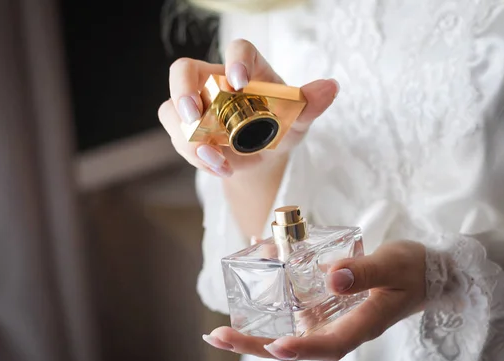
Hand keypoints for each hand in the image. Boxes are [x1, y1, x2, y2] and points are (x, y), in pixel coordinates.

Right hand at [158, 39, 339, 177]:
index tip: (239, 81)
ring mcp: (196, 105)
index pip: (237, 50)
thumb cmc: (281, 125)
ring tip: (218, 161)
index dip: (235, 61)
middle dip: (182, 92)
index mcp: (247, 68)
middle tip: (194, 117)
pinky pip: (179, 139)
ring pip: (173, 111)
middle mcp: (215, 81)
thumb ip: (310, 103)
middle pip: (183, 71)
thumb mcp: (299, 117)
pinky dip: (197, 157)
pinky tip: (221, 168)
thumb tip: (330, 87)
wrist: (266, 153)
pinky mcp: (186, 129)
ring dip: (190, 138)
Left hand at [202, 241, 426, 360]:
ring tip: (220, 330)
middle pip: (296, 345)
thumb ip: (365, 272)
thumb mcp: (393, 265)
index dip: (302, 348)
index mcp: (362, 326)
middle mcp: (341, 327)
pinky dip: (271, 300)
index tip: (275, 346)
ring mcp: (330, 318)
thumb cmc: (412, 269)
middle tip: (219, 338)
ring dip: (255, 331)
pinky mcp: (325, 305)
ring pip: (289, 331)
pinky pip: (294, 307)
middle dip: (256, 345)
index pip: (329, 344)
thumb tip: (332, 278)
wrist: (424, 271)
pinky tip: (251, 282)